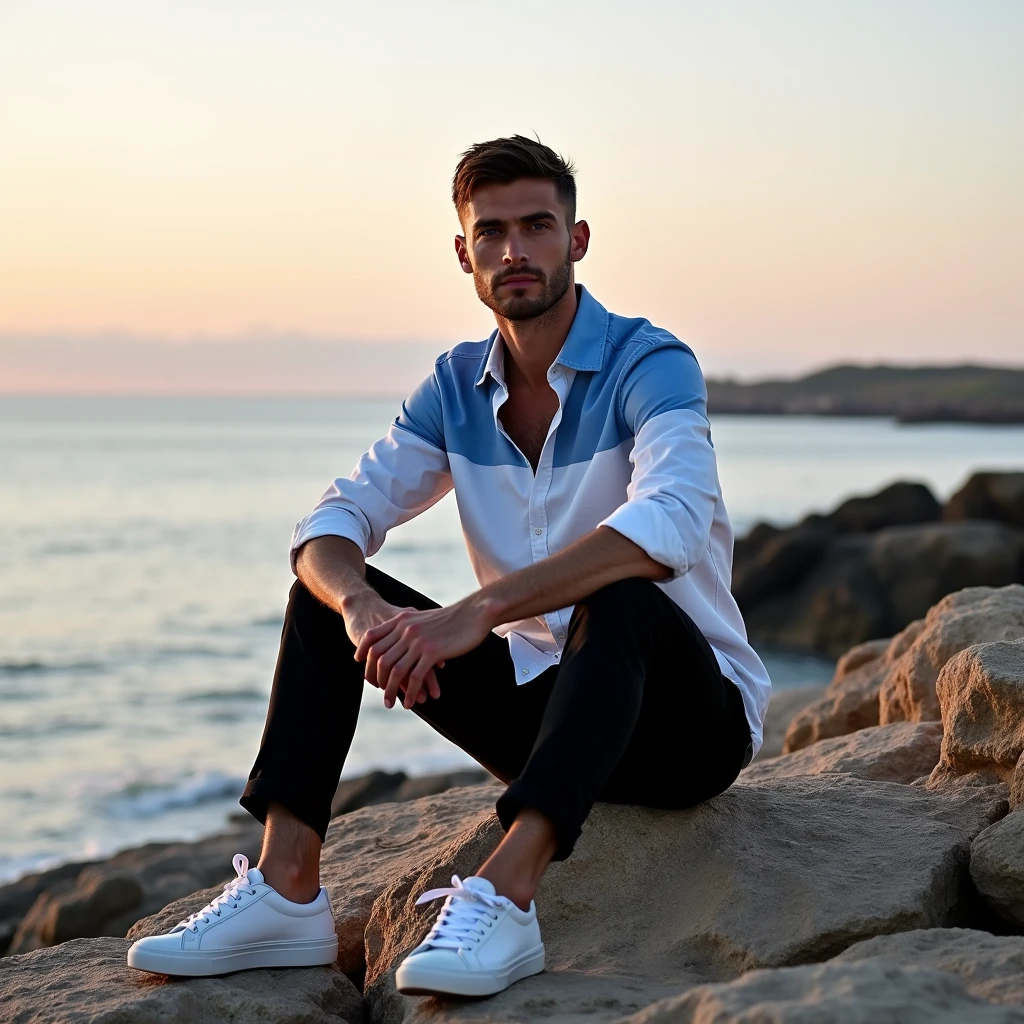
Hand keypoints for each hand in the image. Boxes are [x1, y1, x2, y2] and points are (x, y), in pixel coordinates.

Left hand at [354, 598, 497, 709]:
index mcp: (402, 620)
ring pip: (395, 671)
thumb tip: (400, 641)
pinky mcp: (432, 652)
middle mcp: (406, 630)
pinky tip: (411, 702)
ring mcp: (418, 641)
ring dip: (390, 691)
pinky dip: (410, 693)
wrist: (474, 612)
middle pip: (380, 658)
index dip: (363, 652)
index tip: (361, 664)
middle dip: (375, 678)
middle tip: (380, 691)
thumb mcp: (424, 619)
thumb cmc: (453, 618)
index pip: (372, 637)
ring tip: (389, 703)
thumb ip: (409, 627)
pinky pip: (414, 677)